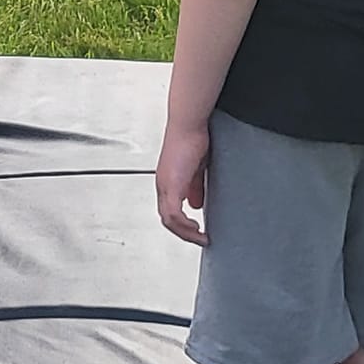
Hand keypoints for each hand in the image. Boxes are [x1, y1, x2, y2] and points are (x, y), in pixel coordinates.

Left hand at [154, 121, 209, 246]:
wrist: (188, 124)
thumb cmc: (191, 139)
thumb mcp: (195, 169)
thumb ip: (195, 186)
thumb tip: (196, 203)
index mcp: (167, 180)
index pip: (169, 209)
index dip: (181, 223)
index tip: (196, 230)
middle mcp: (163, 184)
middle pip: (167, 218)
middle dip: (184, 232)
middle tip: (200, 238)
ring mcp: (165, 185)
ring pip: (169, 220)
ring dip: (185, 232)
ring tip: (201, 238)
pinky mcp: (172, 185)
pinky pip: (174, 214)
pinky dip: (185, 226)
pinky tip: (197, 229)